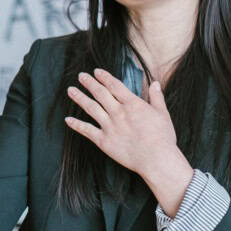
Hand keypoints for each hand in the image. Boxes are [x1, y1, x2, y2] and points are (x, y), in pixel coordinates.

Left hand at [64, 68, 193, 214]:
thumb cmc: (162, 137)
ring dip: (80, 98)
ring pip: (91, 108)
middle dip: (89, 83)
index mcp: (132, 104)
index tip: (96, 71)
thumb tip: (155, 82)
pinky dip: (76, 125)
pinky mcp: (104, 141)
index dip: (104, 77)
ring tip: (70, 90)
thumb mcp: (162, 113)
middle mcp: (118, 112)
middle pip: (100, 94)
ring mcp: (109, 126)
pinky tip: (67, 119)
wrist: (156, 159)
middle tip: (81, 76)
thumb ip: (157, 97)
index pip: (114, 85)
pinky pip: (87, 130)